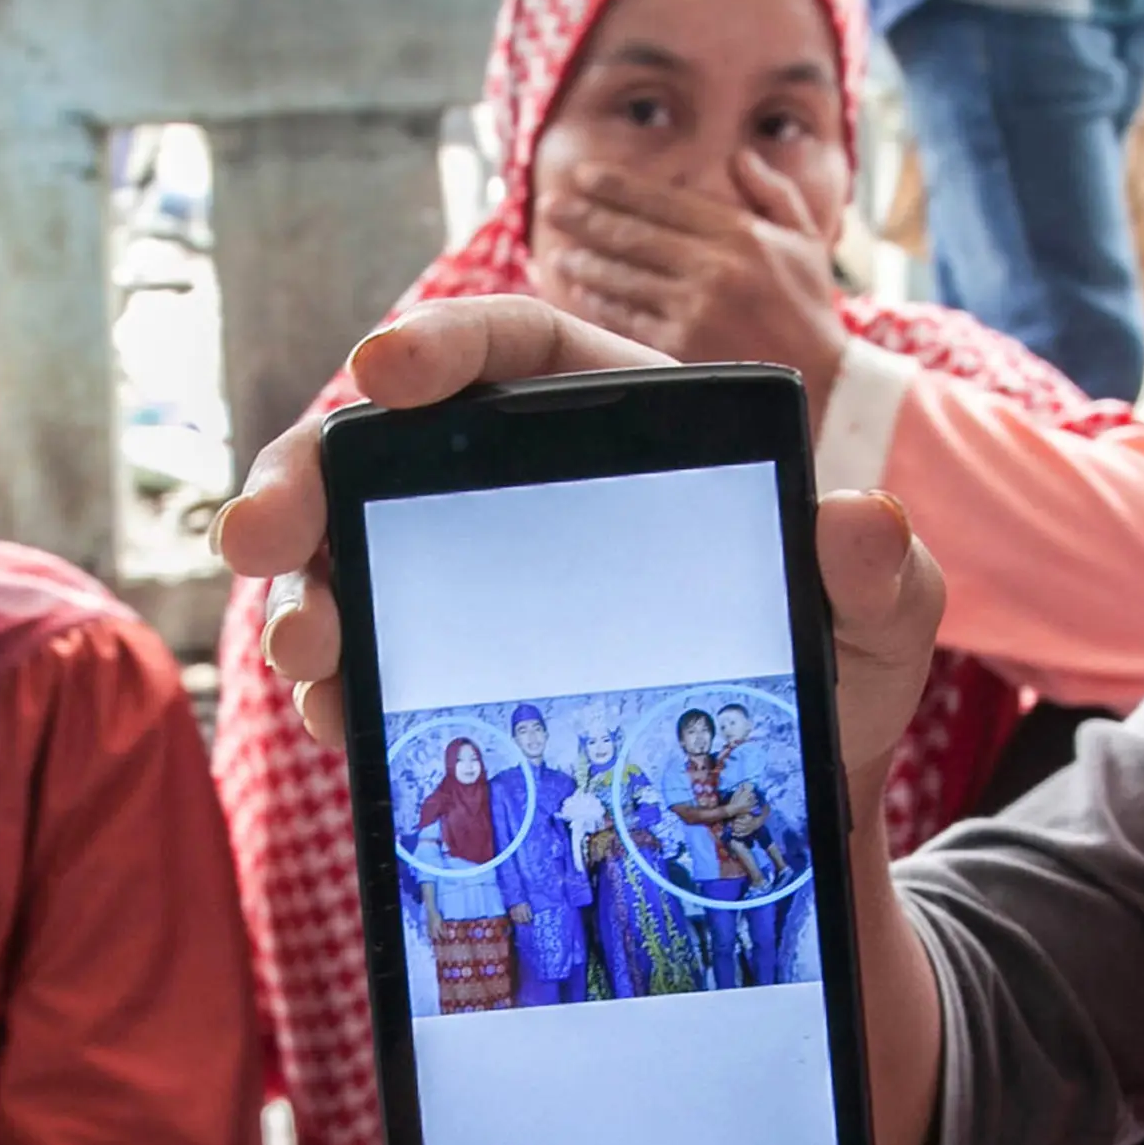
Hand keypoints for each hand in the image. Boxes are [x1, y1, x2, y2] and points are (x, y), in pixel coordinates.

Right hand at [215, 292, 952, 1144]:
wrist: (788, 801)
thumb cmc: (835, 671)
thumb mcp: (885, 624)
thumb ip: (885, 575)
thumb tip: (859, 518)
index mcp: (623, 429)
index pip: (518, 351)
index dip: (441, 344)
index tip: (382, 368)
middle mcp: (524, 488)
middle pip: (390, 448)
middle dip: (306, 476)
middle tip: (258, 535)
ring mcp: (469, 578)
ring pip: (351, 551)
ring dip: (305, 590)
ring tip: (304, 648)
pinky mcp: (445, 669)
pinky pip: (366, 658)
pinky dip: (332, 680)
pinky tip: (333, 711)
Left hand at [534, 154, 850, 418]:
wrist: (825, 383)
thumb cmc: (811, 310)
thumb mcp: (805, 241)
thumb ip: (774, 192)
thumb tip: (740, 157)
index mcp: (741, 234)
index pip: (664, 201)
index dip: (617, 187)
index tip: (584, 176)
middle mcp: (714, 267)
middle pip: (634, 235)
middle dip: (586, 218)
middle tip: (552, 206)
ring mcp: (695, 309)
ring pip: (624, 277)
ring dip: (586, 262)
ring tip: (559, 251)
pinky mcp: (682, 348)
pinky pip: (628, 320)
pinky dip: (600, 305)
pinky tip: (581, 293)